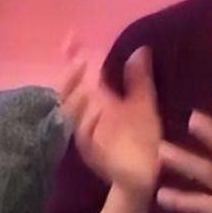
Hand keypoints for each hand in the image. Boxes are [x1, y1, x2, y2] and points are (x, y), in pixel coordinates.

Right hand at [57, 42, 161, 198]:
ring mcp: (87, 134)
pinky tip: (98, 111)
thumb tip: (140, 49)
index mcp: (98, 100)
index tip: (70, 37)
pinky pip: (85, 137)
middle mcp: (88, 115)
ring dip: (76, 98)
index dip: (72, 56)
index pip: (79, 75)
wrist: (145, 176)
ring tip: (85, 84)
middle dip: (70, 76)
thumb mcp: (144, 105)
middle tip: (80, 59)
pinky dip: (89, 123)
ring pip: (71, 115)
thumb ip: (139, 80)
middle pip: (67, 92)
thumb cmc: (142, 140)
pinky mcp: (93, 152)